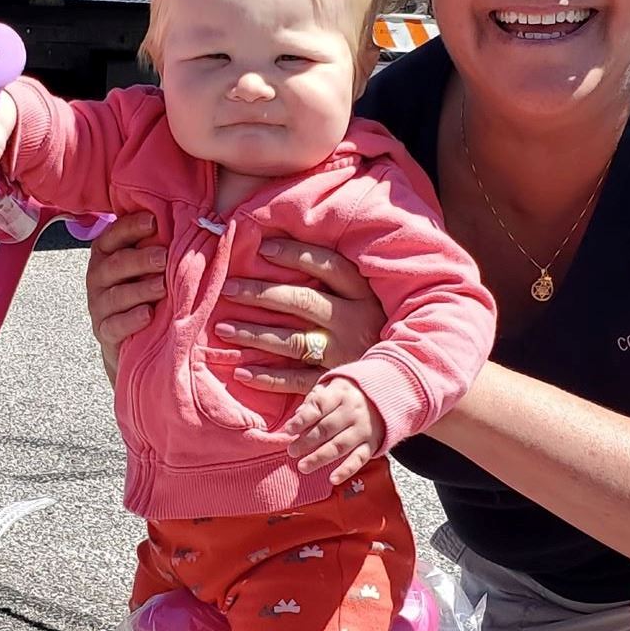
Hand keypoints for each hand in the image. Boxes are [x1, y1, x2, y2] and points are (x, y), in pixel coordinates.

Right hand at [86, 212, 166, 380]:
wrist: (127, 339)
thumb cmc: (141, 292)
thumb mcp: (144, 267)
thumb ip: (155, 246)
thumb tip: (187, 222)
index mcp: (106, 254)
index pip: (114, 235)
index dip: (132, 227)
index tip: (154, 221)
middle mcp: (98, 277)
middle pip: (116, 264)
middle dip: (140, 260)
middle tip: (163, 258)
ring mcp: (99, 305)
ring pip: (117, 295)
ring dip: (140, 290)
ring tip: (162, 287)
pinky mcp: (104, 332)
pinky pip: (115, 325)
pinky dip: (131, 320)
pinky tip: (148, 314)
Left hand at [217, 238, 384, 398]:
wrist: (407, 382)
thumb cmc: (380, 331)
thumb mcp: (373, 301)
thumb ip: (342, 282)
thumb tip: (292, 254)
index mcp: (365, 296)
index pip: (328, 266)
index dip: (294, 255)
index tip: (262, 248)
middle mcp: (354, 321)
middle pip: (301, 300)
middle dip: (261, 293)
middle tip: (229, 289)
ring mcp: (344, 354)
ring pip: (292, 340)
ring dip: (254, 335)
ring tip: (222, 329)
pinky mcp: (336, 382)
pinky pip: (296, 381)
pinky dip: (267, 378)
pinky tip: (241, 372)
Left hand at [287, 376, 384, 483]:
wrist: (387, 396)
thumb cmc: (349, 394)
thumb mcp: (331, 387)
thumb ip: (313, 401)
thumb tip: (298, 417)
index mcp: (340, 393)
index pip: (319, 406)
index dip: (302, 419)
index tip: (288, 430)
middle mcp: (352, 411)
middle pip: (327, 428)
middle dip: (307, 441)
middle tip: (292, 451)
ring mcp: (362, 429)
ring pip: (339, 445)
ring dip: (320, 457)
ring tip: (303, 466)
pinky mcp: (371, 444)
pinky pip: (358, 459)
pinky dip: (346, 470)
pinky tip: (332, 478)